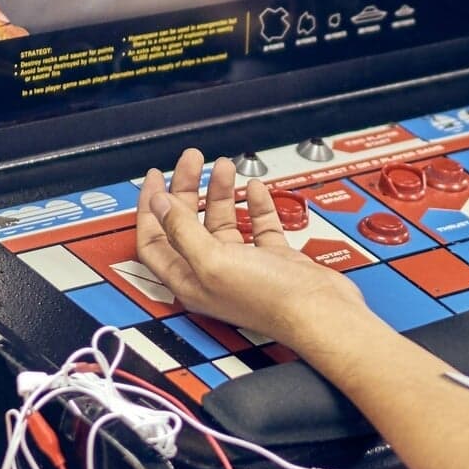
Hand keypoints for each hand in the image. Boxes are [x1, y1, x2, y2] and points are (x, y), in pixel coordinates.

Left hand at [136, 148, 365, 340]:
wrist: (318, 309)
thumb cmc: (267, 298)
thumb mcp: (213, 260)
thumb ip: (182, 230)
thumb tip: (158, 204)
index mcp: (189, 279)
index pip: (155, 239)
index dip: (150, 208)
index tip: (154, 178)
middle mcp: (212, 272)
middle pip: (188, 223)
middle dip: (186, 188)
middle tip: (192, 160)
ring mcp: (243, 264)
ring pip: (224, 219)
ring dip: (221, 191)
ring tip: (225, 166)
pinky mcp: (272, 258)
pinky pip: (258, 225)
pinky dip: (255, 204)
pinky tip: (255, 189)